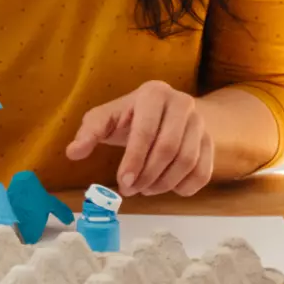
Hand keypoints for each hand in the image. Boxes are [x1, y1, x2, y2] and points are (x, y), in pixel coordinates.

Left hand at [66, 81, 214, 196]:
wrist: (165, 113)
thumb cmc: (130, 117)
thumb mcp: (105, 118)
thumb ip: (88, 133)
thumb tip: (73, 152)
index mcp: (154, 93)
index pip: (146, 132)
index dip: (134, 161)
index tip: (123, 182)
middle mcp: (182, 103)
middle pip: (169, 149)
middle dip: (148, 175)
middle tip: (131, 190)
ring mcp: (200, 123)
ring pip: (187, 162)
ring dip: (164, 184)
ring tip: (145, 189)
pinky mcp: (210, 142)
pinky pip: (203, 171)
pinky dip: (186, 187)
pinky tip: (168, 189)